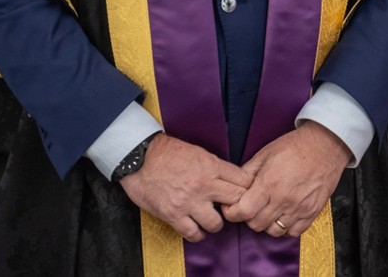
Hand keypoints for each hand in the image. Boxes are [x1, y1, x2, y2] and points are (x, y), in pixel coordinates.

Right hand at [120, 133, 253, 242]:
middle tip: (229, 208)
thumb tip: (233, 179)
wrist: (139, 158)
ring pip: (216, 224)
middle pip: (237, 201)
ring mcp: (189, 202)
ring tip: (211, 219)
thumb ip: (216, 167)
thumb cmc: (168, 153)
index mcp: (212, 166)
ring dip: (215, 224)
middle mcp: (204, 185)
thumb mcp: (199, 153)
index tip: (244, 193)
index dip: (248, 188)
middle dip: (237, 206)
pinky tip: (196, 229)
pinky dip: (197, 234)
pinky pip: (193, 234)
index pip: (245, 181)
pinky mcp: (173, 215)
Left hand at [222, 121, 351, 236]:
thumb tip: (234, 187)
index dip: (233, 212)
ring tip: (269, 210)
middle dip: (249, 217)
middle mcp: (283, 199)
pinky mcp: (312, 211)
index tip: (233, 207)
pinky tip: (284, 215)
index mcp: (269, 183)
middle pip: (256, 224)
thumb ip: (247, 173)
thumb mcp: (265, 153)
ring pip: (273, 231)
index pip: (243, 212)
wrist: (326, 144)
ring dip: (267, 223)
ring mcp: (299, 207)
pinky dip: (286, 228)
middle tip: (252, 205)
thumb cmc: (296, 146)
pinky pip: (293, 232)